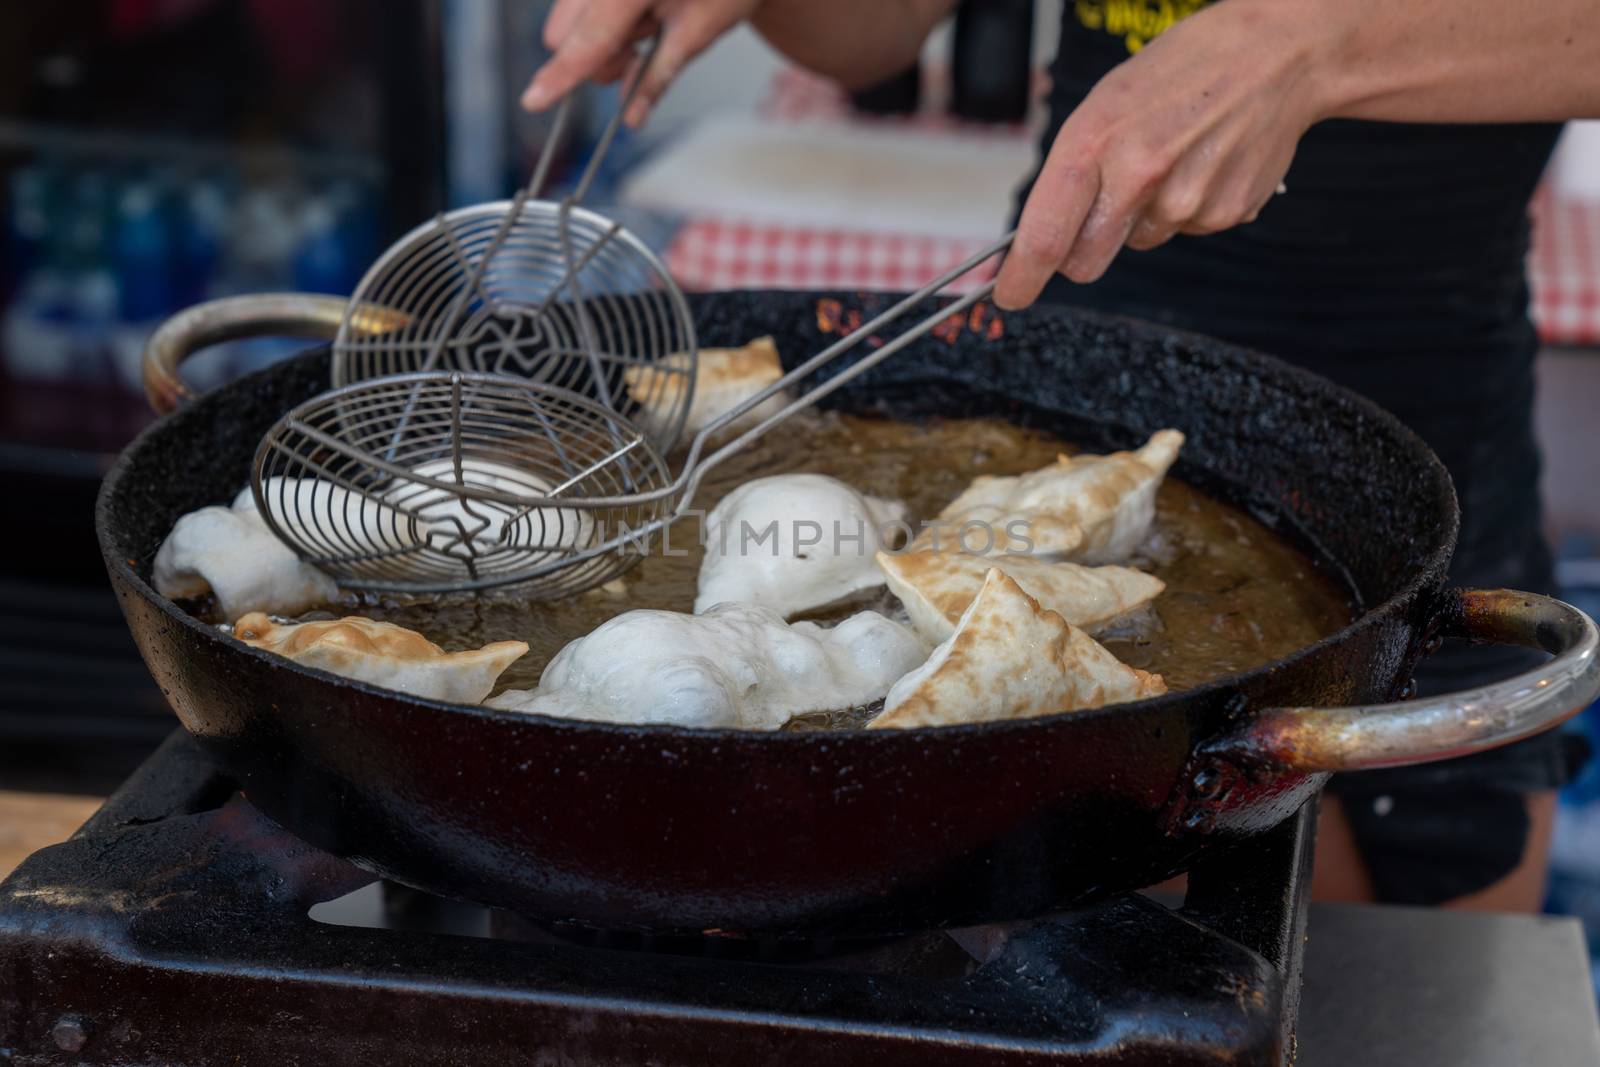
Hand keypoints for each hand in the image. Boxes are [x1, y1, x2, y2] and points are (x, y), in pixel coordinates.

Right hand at [521, 0, 762, 126]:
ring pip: (567, 24)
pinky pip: (578, 9)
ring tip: (647, 23)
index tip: (534, 101)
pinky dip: (602, 22)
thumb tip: (631, 119)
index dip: (562, 74)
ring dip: (601, 40)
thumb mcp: (701, 30)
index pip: (589, 38)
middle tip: (641, 51)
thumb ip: (658, 75)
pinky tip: (636, 12)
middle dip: (593, 59)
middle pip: (562, 33)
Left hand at [993, 0, 1337, 308]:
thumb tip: (1042, 236)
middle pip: (1085, 262)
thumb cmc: (1180, 72)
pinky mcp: (1224, 214)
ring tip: (1174, 157)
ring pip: (1138, 243)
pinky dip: (1188, 207)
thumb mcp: (1106, 105)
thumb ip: (1073, 171)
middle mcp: (1137, 175)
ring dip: (1144, 216)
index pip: (1044, 235)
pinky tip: (1205, 162)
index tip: (1010, 294)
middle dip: (1082, 252)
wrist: (1276, 55)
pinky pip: (1184, 231)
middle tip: (1105, 207)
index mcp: (1094, 141)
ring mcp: (1184, 200)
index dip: (1021, 277)